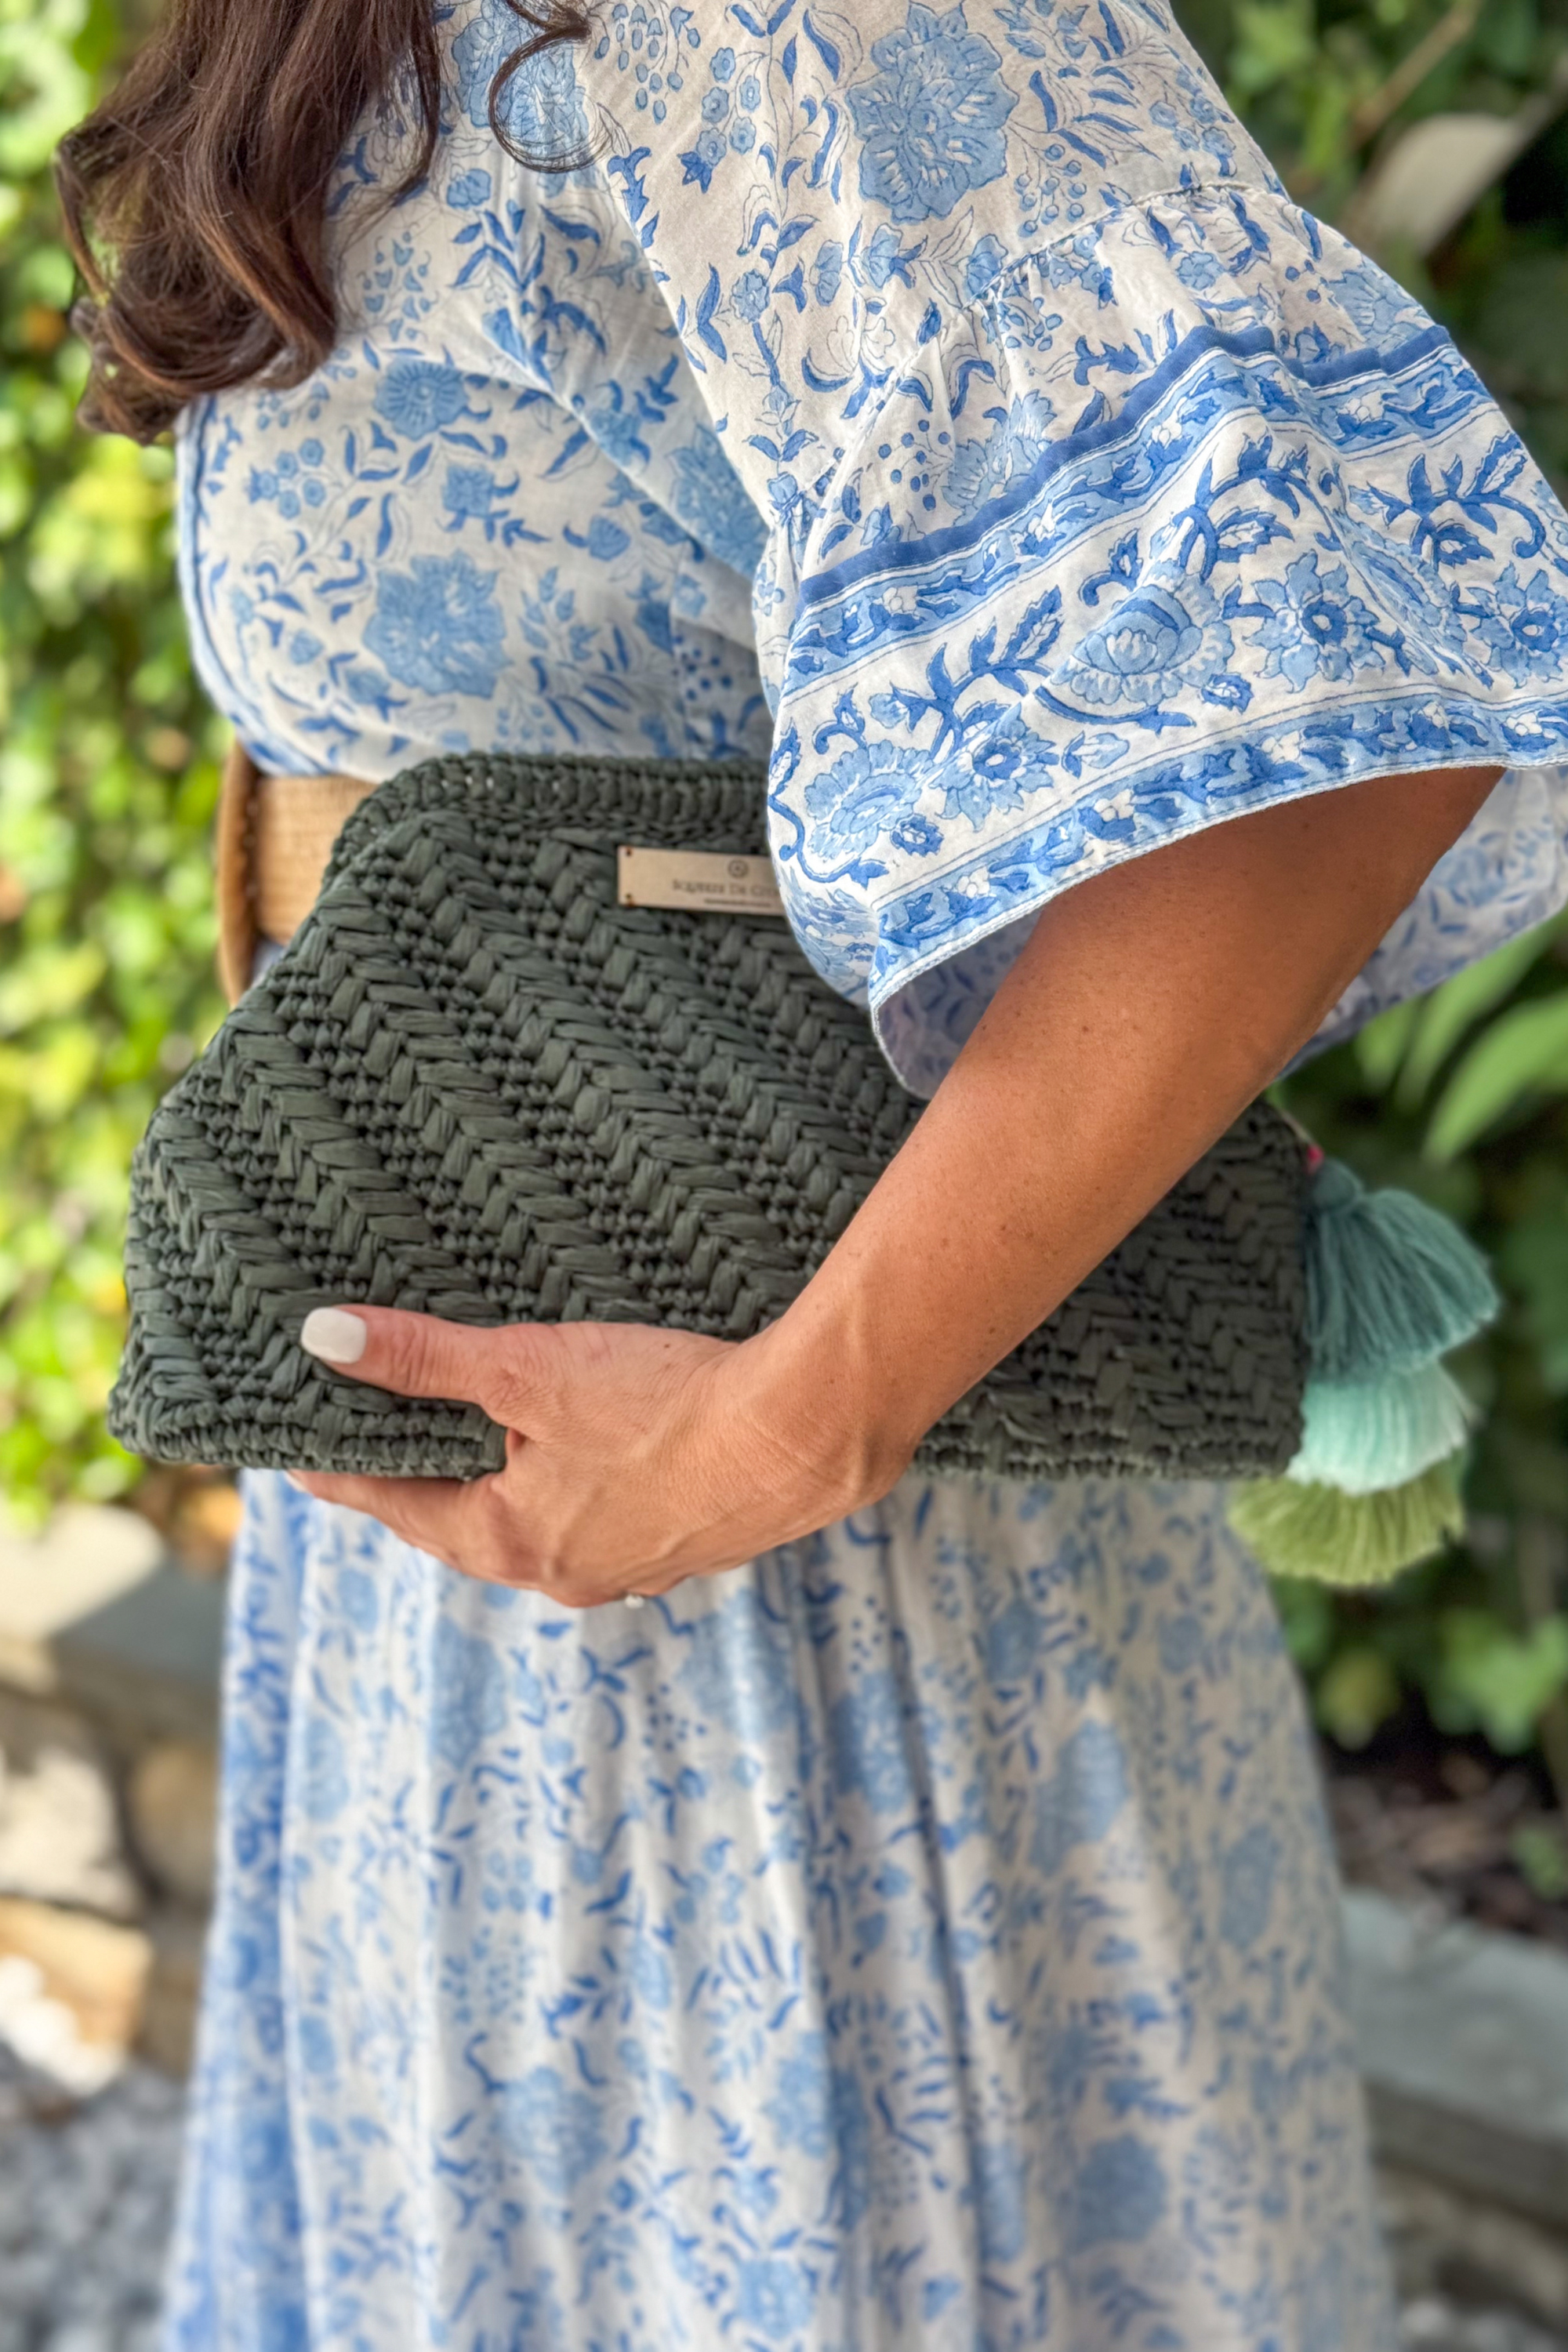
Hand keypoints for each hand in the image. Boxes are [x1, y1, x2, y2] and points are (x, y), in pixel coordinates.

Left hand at [287, 1305, 899, 1607]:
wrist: (806, 1437)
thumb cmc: (664, 1404)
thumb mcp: (529, 1368)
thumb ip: (426, 1357)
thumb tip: (323, 1339)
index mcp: (502, 1540)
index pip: (388, 1501)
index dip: (338, 1465)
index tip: (297, 1444)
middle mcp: (556, 1572)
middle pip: (458, 1520)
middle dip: (417, 1477)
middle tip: (377, 1436)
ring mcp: (625, 1569)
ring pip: (534, 1524)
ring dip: (501, 1484)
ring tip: (478, 1438)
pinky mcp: (683, 1546)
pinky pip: (600, 1519)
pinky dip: (571, 1487)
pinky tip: (587, 1455)